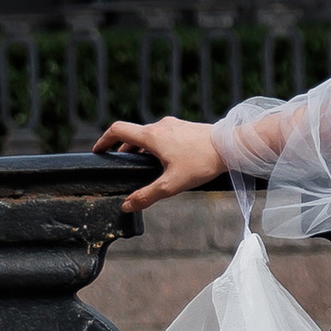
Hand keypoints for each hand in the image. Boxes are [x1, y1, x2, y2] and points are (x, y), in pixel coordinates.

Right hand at [96, 116, 226, 212]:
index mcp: (152, 135)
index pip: (118, 130)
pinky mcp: (186, 128)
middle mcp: (161, 126)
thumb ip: (146, 196)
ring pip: (149, 136)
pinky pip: (163, 135)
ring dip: (141, 149)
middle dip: (124, 150)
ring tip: (143, 169)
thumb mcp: (171, 185)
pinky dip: (156, 147)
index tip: (98, 151)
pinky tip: (166, 163)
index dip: (103, 140)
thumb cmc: (202, 163)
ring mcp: (174, 125)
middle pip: (133, 135)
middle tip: (122, 168)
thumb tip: (126, 206)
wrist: (232, 147)